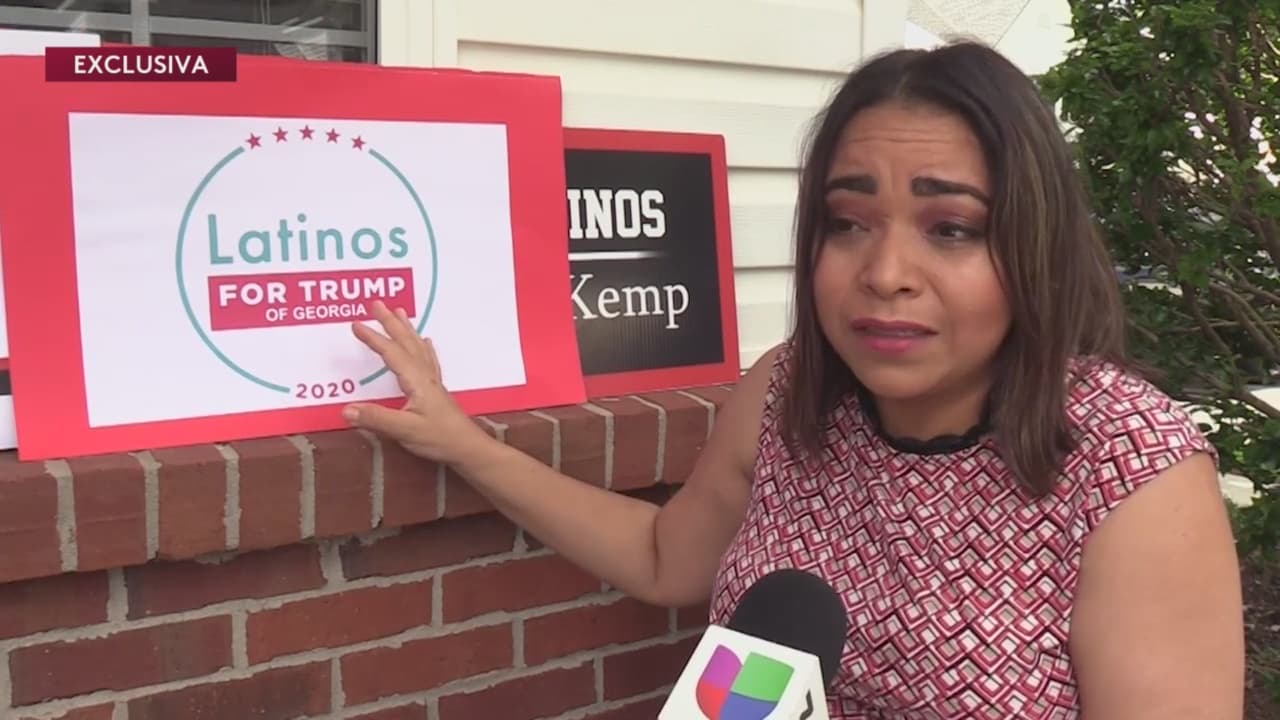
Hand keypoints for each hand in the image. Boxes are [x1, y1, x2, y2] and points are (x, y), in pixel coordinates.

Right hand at [341, 301, 489, 464]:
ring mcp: (432, 382)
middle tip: (376, 303)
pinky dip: (422, 346)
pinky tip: (425, 341)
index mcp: (416, 381)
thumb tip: (346, 408)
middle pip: (406, 342)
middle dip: (390, 322)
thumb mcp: (404, 431)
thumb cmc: (439, 438)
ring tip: (397, 312)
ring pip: (417, 347)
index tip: (356, 324)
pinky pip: (427, 359)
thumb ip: (376, 419)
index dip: (373, 338)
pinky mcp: (436, 390)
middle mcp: (425, 376)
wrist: (467, 447)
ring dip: (405, 328)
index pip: (392, 354)